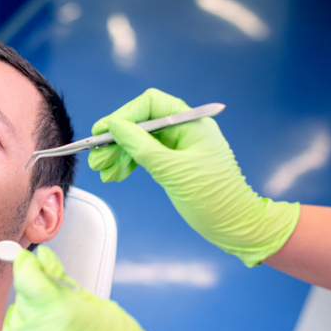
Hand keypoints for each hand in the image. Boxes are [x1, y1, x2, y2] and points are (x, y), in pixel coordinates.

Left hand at [1, 246, 202, 330]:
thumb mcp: (98, 306)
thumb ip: (63, 282)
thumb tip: (44, 259)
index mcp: (66, 313)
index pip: (27, 279)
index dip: (24, 265)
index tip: (25, 260)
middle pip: (22, 300)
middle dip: (32, 291)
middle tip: (49, 292)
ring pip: (17, 322)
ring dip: (28, 313)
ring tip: (51, 316)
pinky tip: (31, 328)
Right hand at [87, 88, 299, 265]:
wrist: (235, 225)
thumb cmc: (213, 198)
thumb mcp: (172, 171)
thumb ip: (141, 146)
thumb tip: (115, 126)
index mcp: (191, 123)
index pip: (150, 105)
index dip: (123, 115)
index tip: (102, 131)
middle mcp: (184, 130)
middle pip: (141, 124)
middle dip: (116, 140)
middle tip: (96, 157)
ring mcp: (179, 146)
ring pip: (140, 141)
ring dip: (118, 154)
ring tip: (102, 170)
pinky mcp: (174, 163)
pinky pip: (145, 156)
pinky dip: (128, 164)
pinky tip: (115, 174)